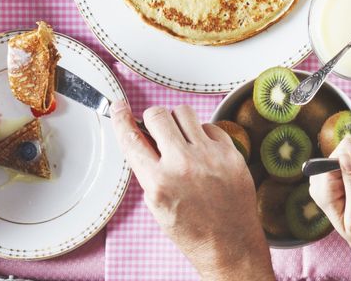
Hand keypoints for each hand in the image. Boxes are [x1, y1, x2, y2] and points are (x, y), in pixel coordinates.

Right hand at [112, 103, 274, 280]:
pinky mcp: (231, 154)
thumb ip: (148, 170)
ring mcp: (209, 156)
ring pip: (184, 112)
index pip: (131, 138)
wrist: (229, 244)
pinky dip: (203, 134)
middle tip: (157, 130)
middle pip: (158, 115)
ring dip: (177, 121)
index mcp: (158, 182)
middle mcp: (182, 165)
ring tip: (182, 138)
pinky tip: (204, 151)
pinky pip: (210, 125)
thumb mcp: (157, 205)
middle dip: (153, 120)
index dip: (121, 118)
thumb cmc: (191, 230)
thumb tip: (142, 137)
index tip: (119, 107)